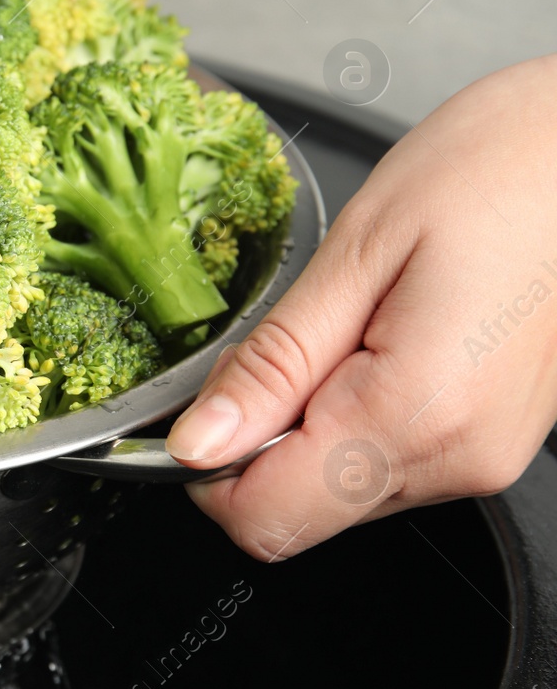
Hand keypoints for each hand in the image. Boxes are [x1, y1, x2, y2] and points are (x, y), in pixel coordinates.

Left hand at [167, 55, 556, 560]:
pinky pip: (381, 465)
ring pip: (335, 494)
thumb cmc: (494, 170)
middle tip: (285, 343)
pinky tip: (373, 340)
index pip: (265, 518)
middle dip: (252, 443)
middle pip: (296, 514)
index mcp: (417, 415)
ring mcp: (480, 459)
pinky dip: (345, 418)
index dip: (206, 469)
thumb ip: (270, 365)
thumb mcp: (355, 252)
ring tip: (344, 326)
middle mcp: (458, 459)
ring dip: (301, 427)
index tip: (206, 403)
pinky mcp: (487, 443)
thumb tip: (195, 444)